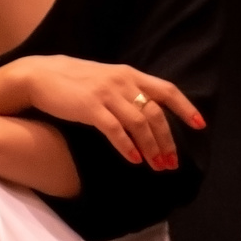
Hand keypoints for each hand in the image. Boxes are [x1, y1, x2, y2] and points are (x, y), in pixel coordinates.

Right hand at [15, 56, 204, 169]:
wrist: (41, 75)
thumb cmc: (74, 81)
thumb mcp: (107, 79)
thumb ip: (128, 92)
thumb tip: (148, 113)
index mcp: (130, 74)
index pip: (166, 90)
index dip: (185, 107)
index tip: (199, 125)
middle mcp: (123, 82)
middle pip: (156, 113)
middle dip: (167, 140)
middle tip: (172, 163)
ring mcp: (107, 94)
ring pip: (139, 124)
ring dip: (151, 147)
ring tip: (156, 166)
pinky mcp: (90, 107)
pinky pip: (115, 130)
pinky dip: (127, 146)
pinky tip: (134, 160)